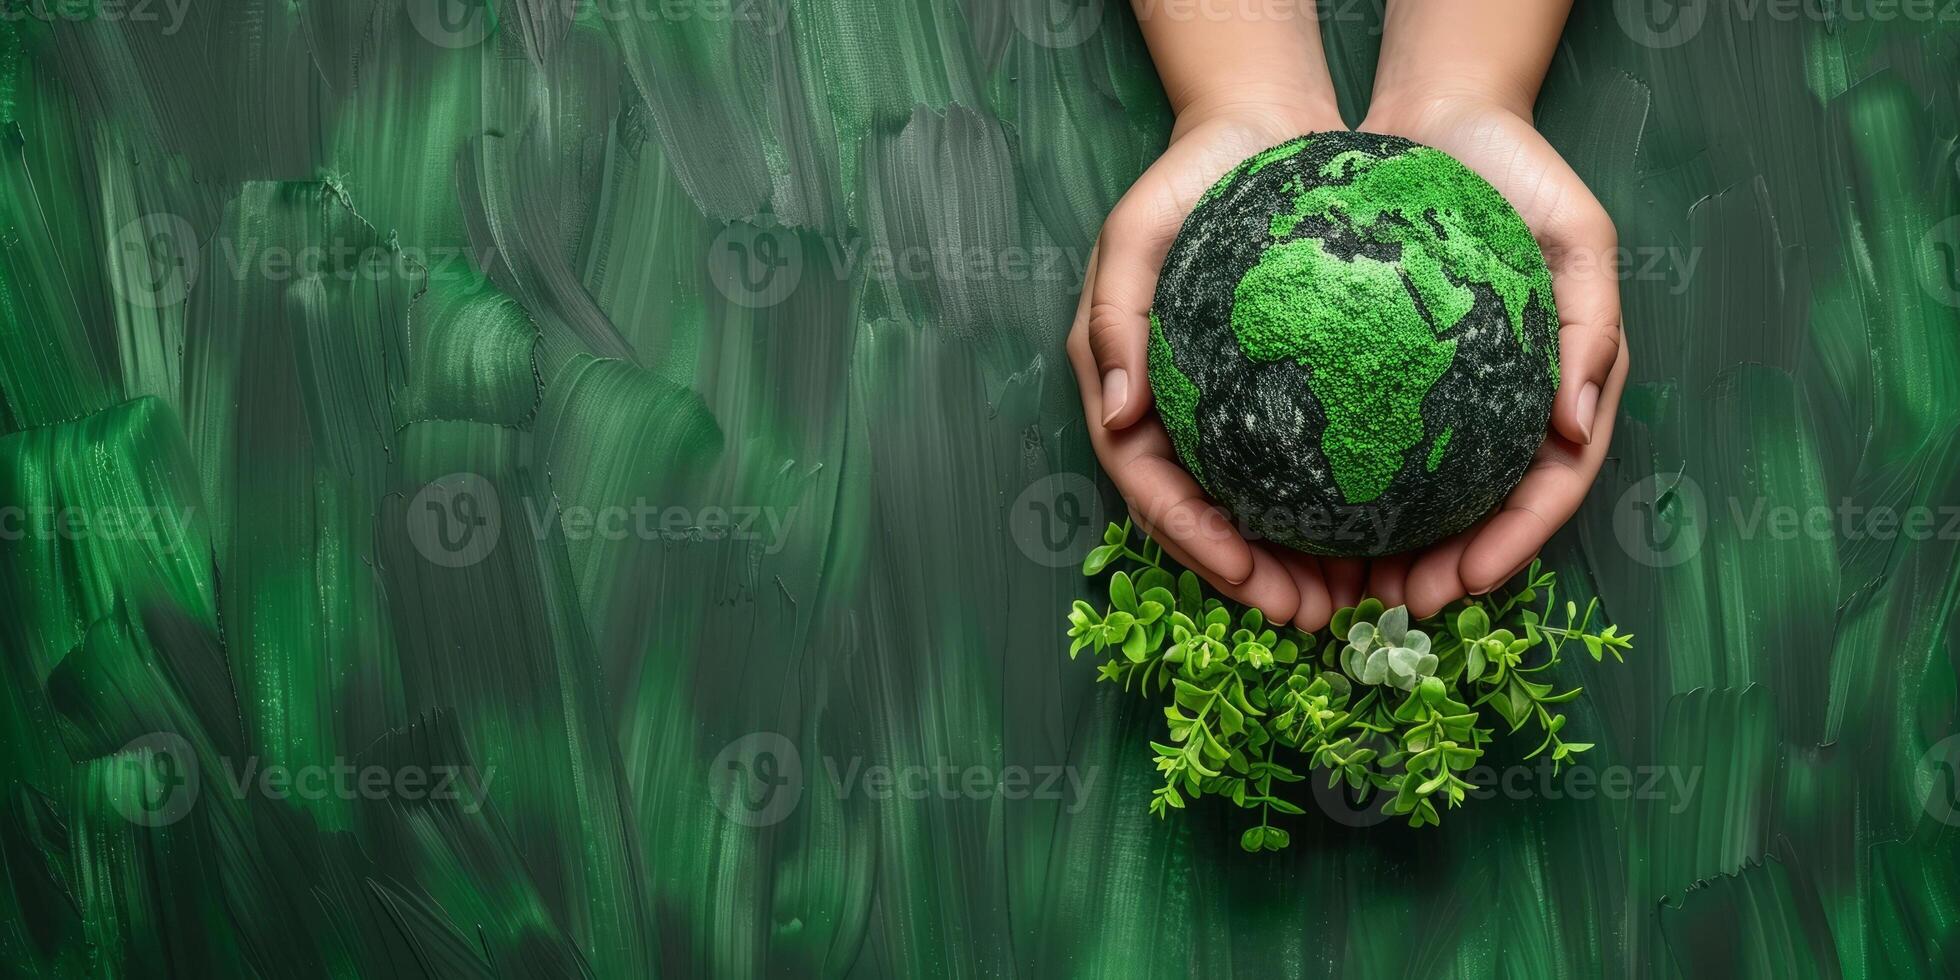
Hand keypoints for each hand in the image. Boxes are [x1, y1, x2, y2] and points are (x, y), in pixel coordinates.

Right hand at [1067, 101, 1362, 630]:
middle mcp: (1177, 415)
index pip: (1150, 486)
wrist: (1257, 132)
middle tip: (1310, 616)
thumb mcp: (1132, 233)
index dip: (1191, 541)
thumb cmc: (1185, 180)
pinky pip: (1308, 469)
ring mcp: (1232, 411)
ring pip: (1260, 511)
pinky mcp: (1286, 395)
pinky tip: (1383, 541)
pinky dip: (1337, 514)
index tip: (1242, 576)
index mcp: (1129, 391)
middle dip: (1252, 580)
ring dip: (1299, 566)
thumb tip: (1116, 416)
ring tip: (1353, 603)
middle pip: (1208, 520)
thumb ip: (1115, 320)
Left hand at [1359, 94, 1629, 617]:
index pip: (1550, 487)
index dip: (1512, 545)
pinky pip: (1372, 441)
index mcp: (1562, 385)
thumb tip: (1577, 428)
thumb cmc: (1520, 171)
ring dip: (1394, 548)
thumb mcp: (1578, 235)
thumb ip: (1589, 326)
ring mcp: (1450, 392)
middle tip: (1394, 604)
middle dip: (1447, 570)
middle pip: (1485, 511)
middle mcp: (1508, 401)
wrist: (1438, 117)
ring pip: (1428, 494)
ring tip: (1347, 586)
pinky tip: (1309, 517)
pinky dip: (1351, 487)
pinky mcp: (1390, 372)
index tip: (1464, 584)